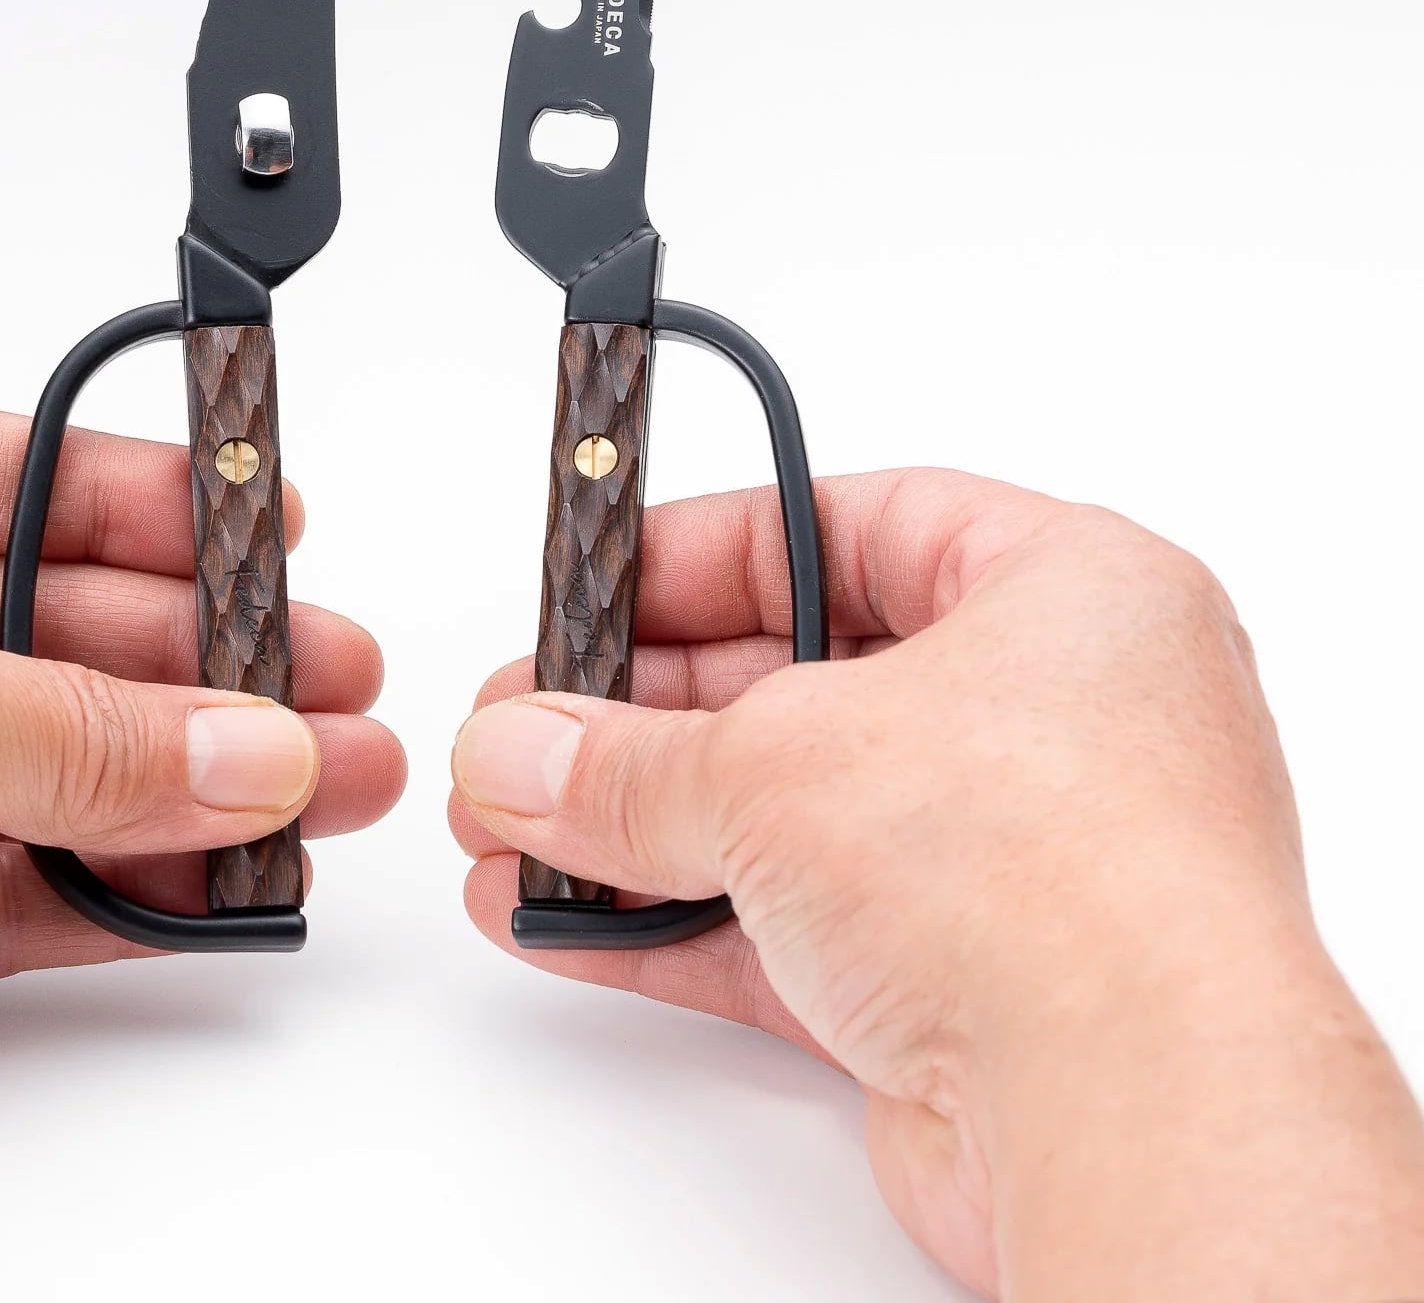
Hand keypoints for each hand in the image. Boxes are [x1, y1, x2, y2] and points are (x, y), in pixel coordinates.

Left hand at [0, 397, 404, 1271]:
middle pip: (16, 621)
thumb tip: (240, 744)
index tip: (248, 513)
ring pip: (22, 762)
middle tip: (316, 669)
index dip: (118, 488)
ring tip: (319, 785)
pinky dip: (108, 881)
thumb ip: (79, 722)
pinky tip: (214, 874)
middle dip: (180, 651)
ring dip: (170, 776)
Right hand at [451, 469, 1423, 1299]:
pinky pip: (793, 929)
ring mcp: (1016, 860)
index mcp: (1068, 593)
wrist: (1133, 1119)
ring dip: (639, 826)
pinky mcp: (972, 988)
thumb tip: (523, 749)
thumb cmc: (1049, 880)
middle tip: (523, 726)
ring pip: (789, 816)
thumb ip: (628, 758)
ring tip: (511, 827)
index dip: (706, 551)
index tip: (595, 581)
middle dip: (639, 713)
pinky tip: (567, 918)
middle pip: (802, 680)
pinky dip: (676, 921)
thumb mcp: (776, 762)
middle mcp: (1057, 719)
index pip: (852, 525)